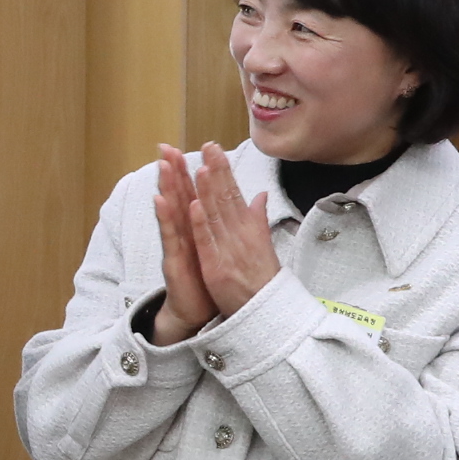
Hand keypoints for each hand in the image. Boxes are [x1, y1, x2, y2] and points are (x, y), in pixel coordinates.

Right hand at [151, 146, 217, 336]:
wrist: (197, 312)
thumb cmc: (208, 279)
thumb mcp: (221, 247)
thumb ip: (228, 223)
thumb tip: (240, 204)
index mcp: (198, 228)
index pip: (195, 194)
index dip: (194, 170)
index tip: (193, 148)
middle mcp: (184, 233)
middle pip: (178, 196)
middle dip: (173, 171)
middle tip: (166, 147)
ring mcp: (176, 245)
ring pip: (171, 212)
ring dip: (167, 188)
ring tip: (163, 166)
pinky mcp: (172, 261)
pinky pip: (169, 237)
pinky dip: (166, 218)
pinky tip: (163, 201)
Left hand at [183, 142, 281, 315]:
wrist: (264, 313)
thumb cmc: (259, 279)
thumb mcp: (260, 245)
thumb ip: (256, 218)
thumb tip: (260, 194)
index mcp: (247, 229)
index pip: (234, 193)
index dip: (224, 170)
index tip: (215, 148)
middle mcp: (240, 235)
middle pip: (226, 198)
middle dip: (217, 171)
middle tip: (209, 146)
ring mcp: (228, 250)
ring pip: (216, 215)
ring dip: (208, 191)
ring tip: (201, 167)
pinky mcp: (216, 266)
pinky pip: (207, 242)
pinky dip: (201, 224)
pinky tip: (193, 205)